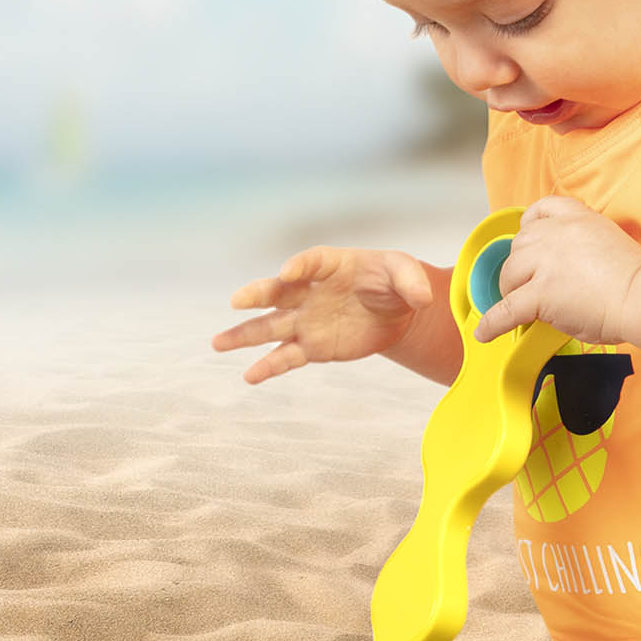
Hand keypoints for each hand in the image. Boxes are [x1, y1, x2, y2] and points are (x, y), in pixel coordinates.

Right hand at [212, 245, 441, 383]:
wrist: (396, 311)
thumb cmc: (394, 282)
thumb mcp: (406, 273)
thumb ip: (412, 281)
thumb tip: (423, 297)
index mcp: (329, 266)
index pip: (309, 263)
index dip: (298, 267)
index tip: (287, 274)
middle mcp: (309, 292)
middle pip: (278, 292)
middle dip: (258, 295)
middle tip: (236, 301)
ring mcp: (306, 320)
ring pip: (271, 328)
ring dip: (245, 335)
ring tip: (218, 343)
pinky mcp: (312, 347)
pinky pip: (286, 357)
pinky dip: (268, 367)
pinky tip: (249, 377)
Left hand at [472, 195, 640, 345]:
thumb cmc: (637, 278)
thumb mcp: (609, 241)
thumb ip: (582, 246)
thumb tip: (567, 271)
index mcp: (577, 218)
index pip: (540, 210)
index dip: (530, 227)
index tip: (529, 239)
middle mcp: (556, 234)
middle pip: (519, 244)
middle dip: (520, 266)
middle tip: (527, 285)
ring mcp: (545, 262)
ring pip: (509, 274)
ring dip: (510, 290)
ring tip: (519, 306)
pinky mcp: (540, 293)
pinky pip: (506, 310)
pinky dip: (493, 323)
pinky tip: (485, 333)